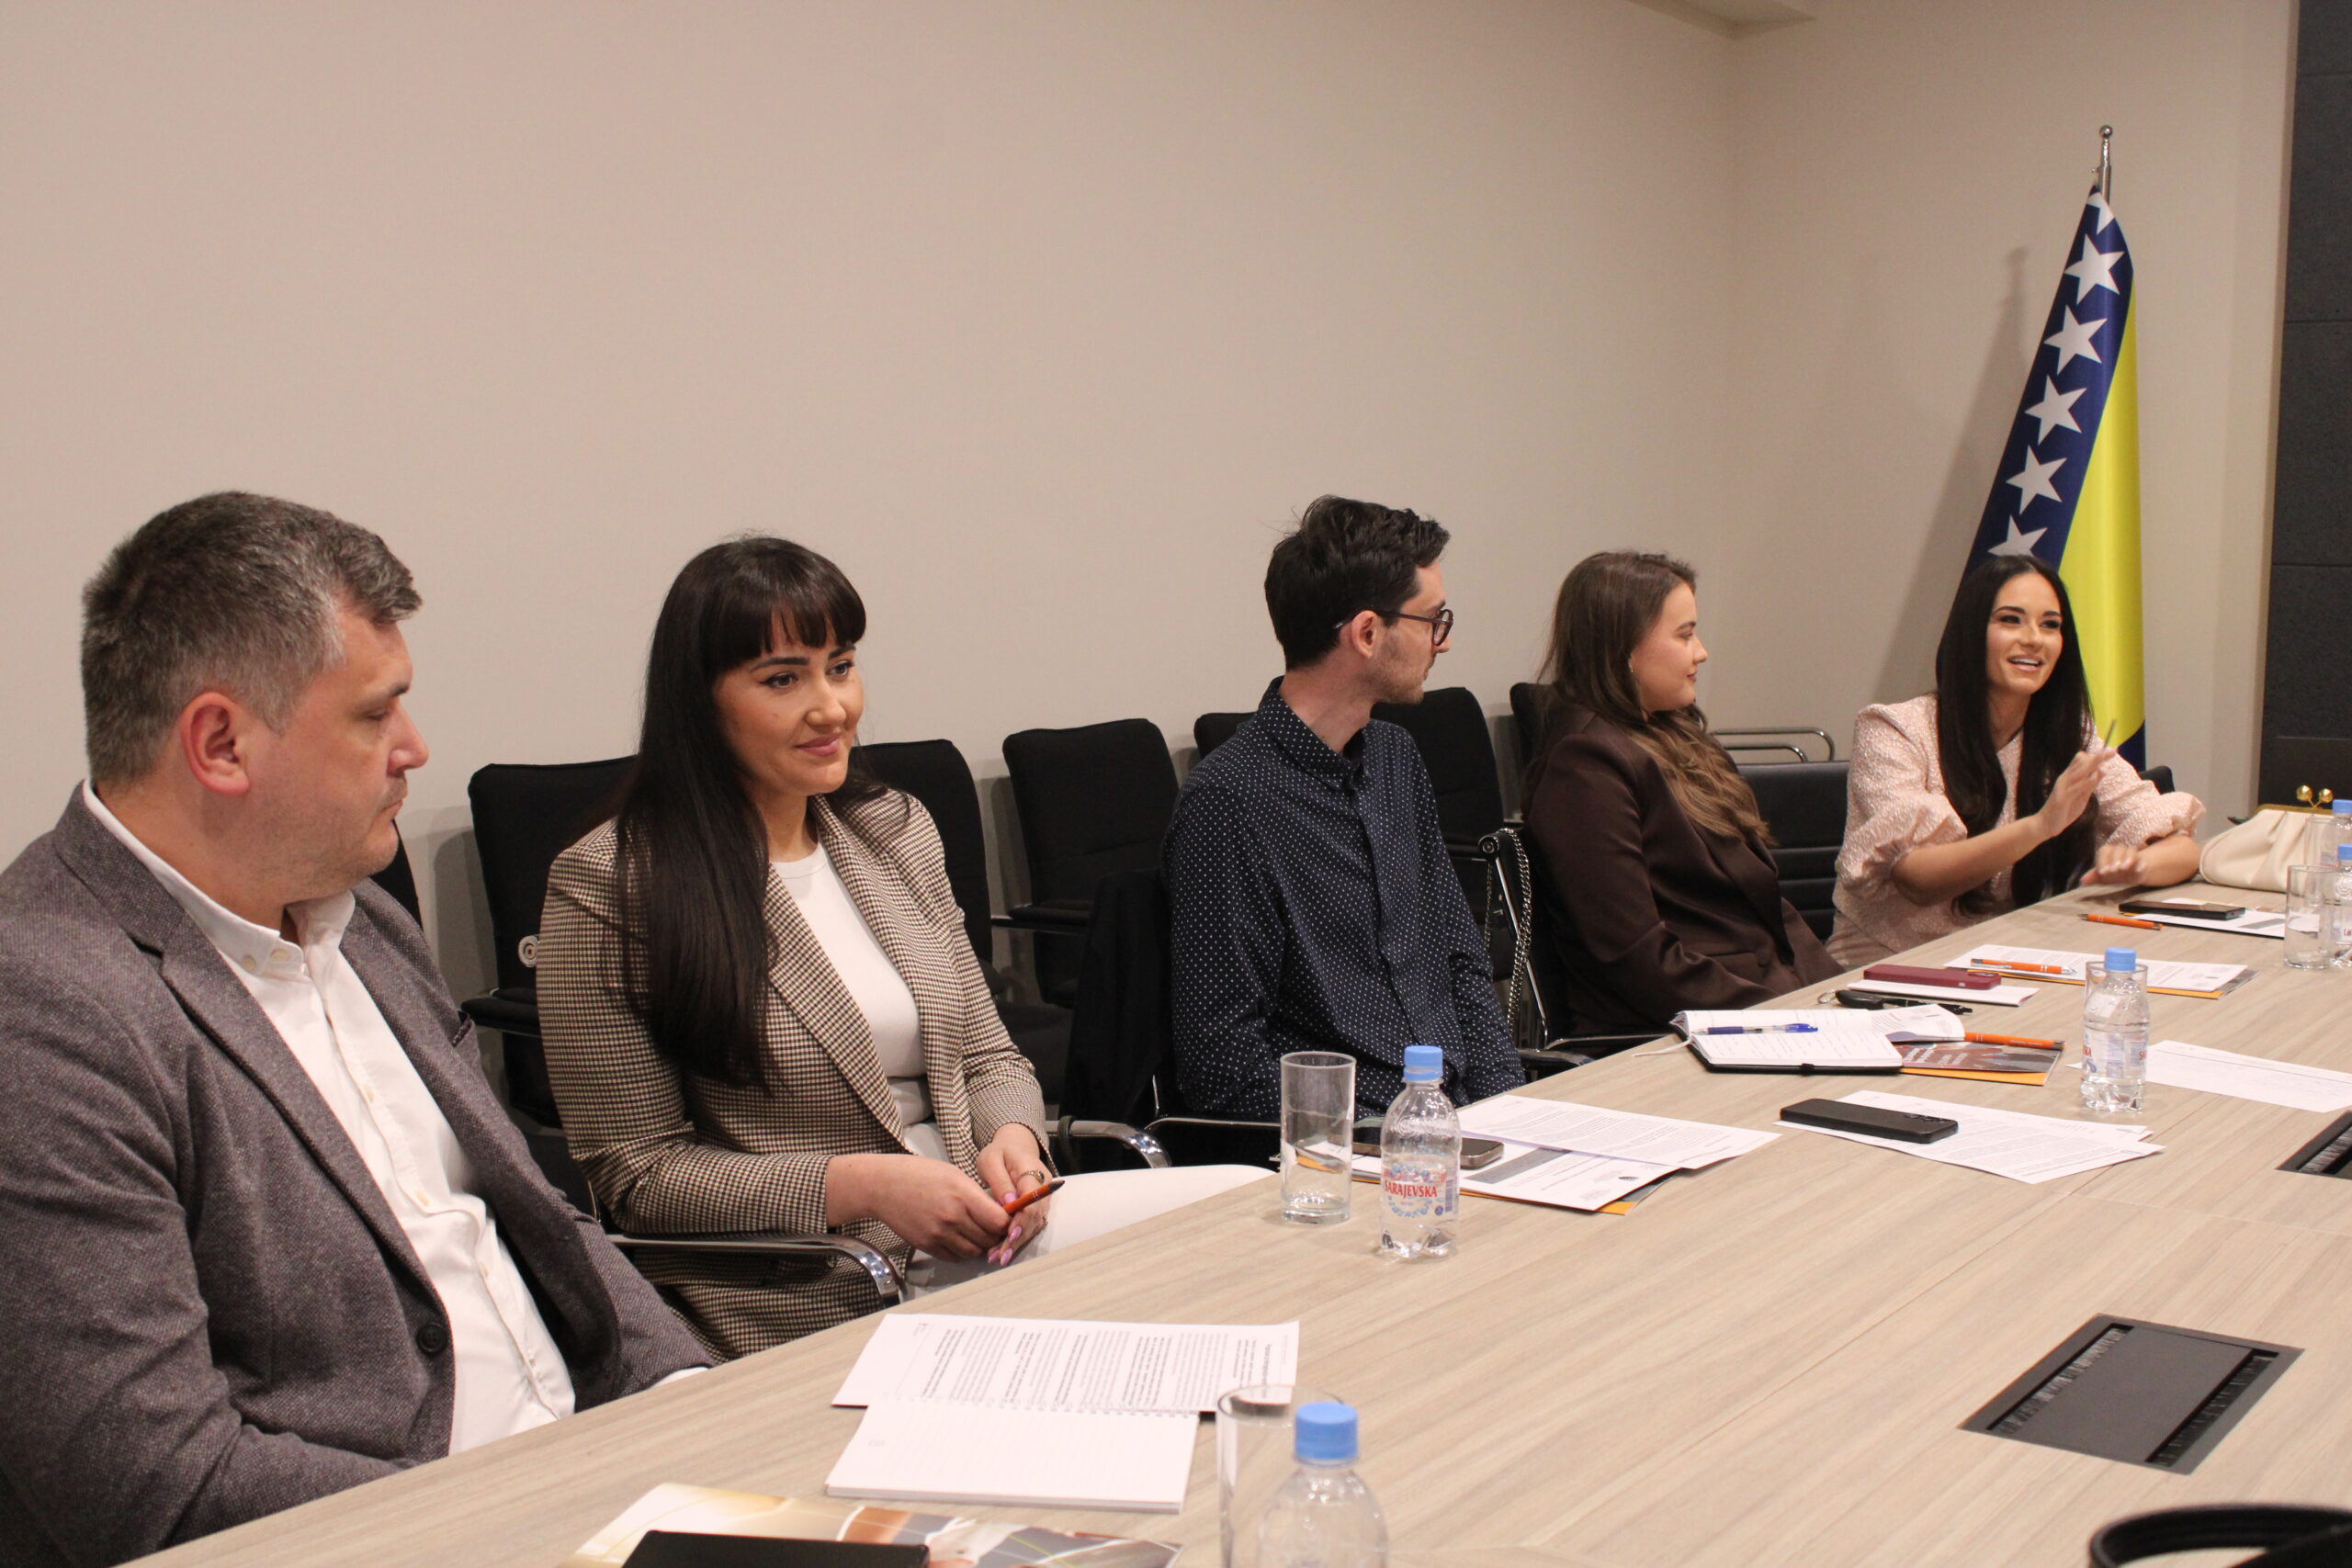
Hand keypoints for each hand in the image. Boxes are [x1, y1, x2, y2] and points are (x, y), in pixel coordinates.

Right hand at [826, 1154, 1007, 1258]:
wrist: (883, 1186)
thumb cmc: (919, 1174)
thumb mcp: (954, 1175)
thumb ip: (976, 1195)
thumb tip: (998, 1212)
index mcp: (963, 1195)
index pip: (999, 1221)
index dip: (1007, 1222)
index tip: (1007, 1219)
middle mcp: (952, 1217)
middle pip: (989, 1239)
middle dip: (996, 1235)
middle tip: (994, 1229)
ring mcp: (939, 1234)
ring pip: (973, 1251)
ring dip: (979, 1245)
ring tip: (977, 1233)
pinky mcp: (927, 1245)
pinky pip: (954, 1257)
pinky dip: (962, 1251)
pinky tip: (959, 1239)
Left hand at [976, 1125, 1051, 1265]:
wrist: (1014, 1147)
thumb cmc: (999, 1153)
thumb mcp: (991, 1160)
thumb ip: (1000, 1180)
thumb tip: (1008, 1203)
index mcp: (1032, 1171)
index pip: (1032, 1200)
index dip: (1021, 1220)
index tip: (1008, 1236)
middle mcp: (1043, 1187)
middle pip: (1035, 1217)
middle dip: (1018, 1239)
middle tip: (1000, 1256)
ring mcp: (1043, 1198)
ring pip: (1034, 1225)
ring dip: (1017, 1243)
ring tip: (998, 1257)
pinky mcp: (1037, 1207)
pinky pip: (1030, 1225)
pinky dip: (1017, 1239)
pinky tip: (1003, 1251)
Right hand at [2031, 746, 2107, 841]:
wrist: (2045, 824)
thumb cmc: (2064, 810)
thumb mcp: (2081, 797)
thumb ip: (2090, 784)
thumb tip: (2104, 770)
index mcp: (2069, 777)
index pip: (2081, 760)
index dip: (2095, 755)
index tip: (2111, 751)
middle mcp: (2065, 778)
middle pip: (2082, 763)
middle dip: (2099, 756)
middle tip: (2113, 750)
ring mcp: (2063, 787)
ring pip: (2080, 771)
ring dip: (2093, 763)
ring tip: (2106, 756)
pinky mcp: (2062, 797)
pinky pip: (2076, 787)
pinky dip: (2086, 781)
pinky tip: (2095, 776)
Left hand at [2081, 840, 2149, 886]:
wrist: (2127, 878)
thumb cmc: (2111, 876)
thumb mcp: (2101, 877)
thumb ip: (2093, 877)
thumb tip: (2082, 881)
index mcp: (2108, 853)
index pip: (2105, 851)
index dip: (2103, 861)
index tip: (2102, 872)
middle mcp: (2119, 851)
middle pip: (2118, 849)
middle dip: (2115, 859)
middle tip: (2113, 870)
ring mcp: (2131, 855)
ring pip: (2130, 850)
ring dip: (2128, 858)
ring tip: (2125, 867)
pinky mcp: (2141, 861)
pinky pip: (2142, 860)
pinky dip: (2141, 865)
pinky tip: (2138, 870)